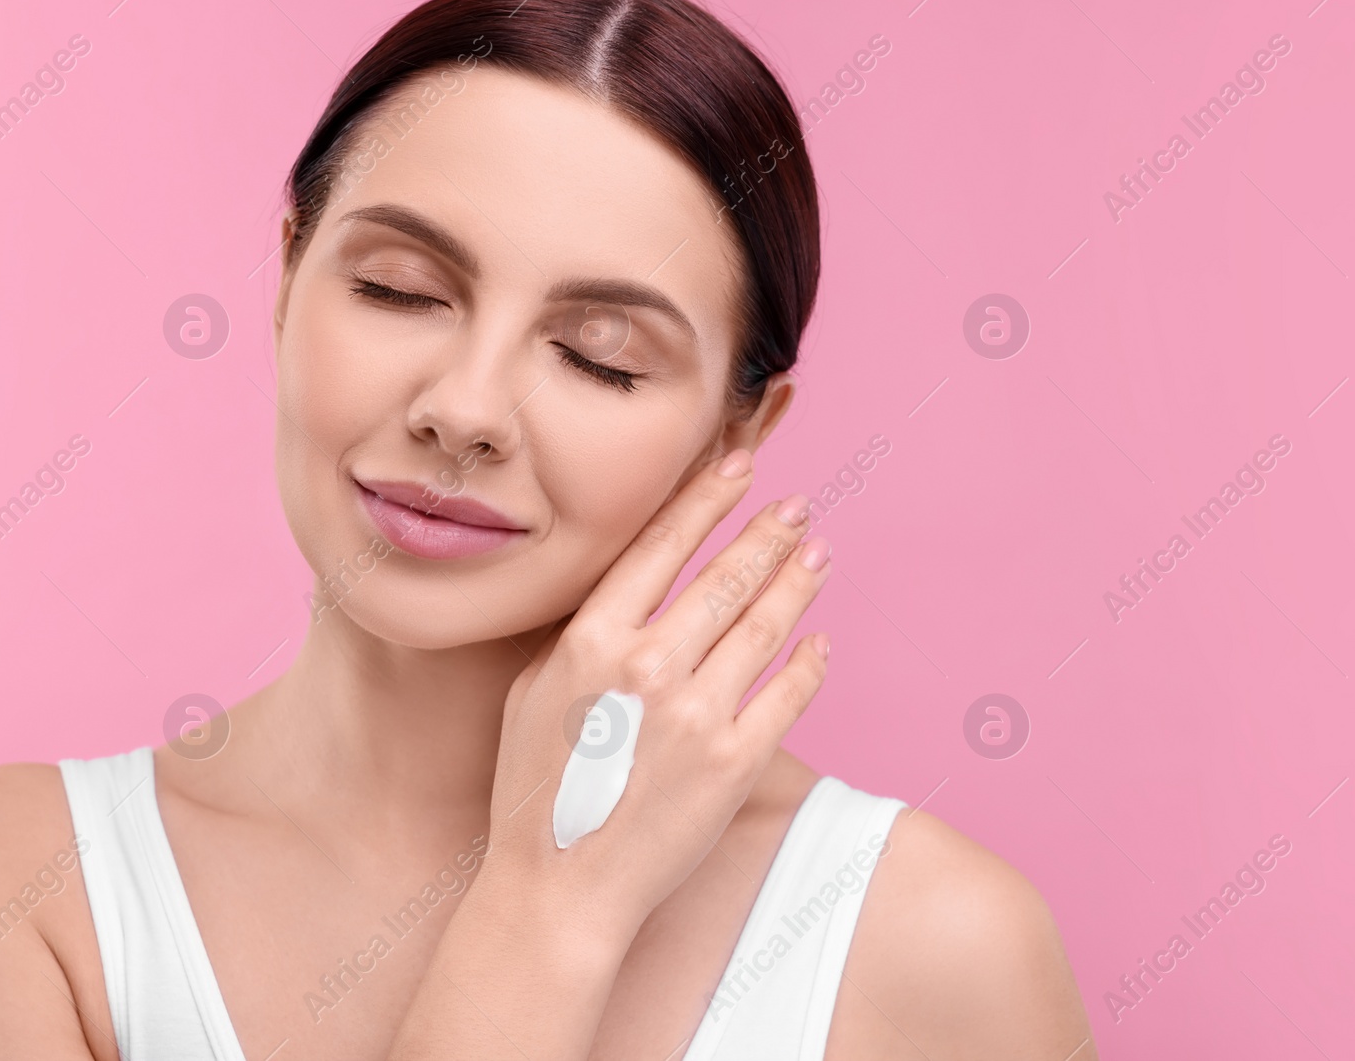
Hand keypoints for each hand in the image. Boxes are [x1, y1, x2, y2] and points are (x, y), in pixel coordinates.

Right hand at [485, 447, 831, 935]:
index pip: (662, 546)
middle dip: (767, 531)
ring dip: (797, 582)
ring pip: (765, 625)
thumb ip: (582, 631)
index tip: (739, 466)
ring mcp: (697, 715)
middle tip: (796, 504)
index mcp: (592, 641)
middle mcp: (648, 667)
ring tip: (817, 553)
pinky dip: (810, 662)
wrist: (559, 887)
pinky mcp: (735, 762)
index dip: (708, 498)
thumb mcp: (534, 690)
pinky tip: (820, 640)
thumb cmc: (536, 788)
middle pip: (726, 576)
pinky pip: (788, 694)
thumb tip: (629, 578)